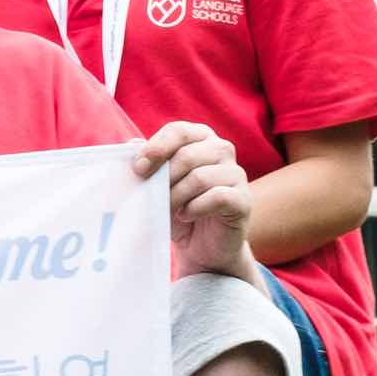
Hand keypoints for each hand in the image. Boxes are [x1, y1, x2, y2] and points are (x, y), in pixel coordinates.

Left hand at [133, 122, 256, 279]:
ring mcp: (236, 174)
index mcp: (200, 138)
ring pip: (200, 177)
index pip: (179, 131)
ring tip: (169, 210)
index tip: (138, 169)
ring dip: (176, 197)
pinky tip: (185, 216)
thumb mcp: (157, 185)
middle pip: (187, 155)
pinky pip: (218, 197)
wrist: (200, 245)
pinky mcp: (243, 199)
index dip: (156, 148)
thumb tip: (133, 144)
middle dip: (164, 179)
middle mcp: (222, 150)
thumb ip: (147, 163)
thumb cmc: (177, 208)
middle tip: (154, 198)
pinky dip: (194, 208)